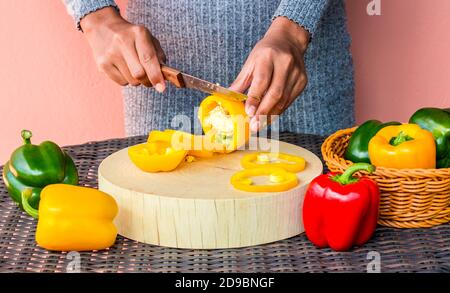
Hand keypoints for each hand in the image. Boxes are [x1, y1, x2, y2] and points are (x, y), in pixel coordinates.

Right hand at [81, 7, 166, 90]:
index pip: (148, 58)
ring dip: (138, 80)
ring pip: (131, 81)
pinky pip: (122, 82)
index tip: (161, 88)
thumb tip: (164, 76)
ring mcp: (110, 53)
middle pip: (139, 73)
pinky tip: (123, 68)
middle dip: (148, 81)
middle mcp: (122, 41)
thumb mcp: (148, 38)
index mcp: (138, 33)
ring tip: (134, 68)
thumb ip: (159, 55)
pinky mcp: (102, 64)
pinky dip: (127, 80)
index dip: (156, 75)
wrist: (103, 27)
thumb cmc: (132, 37)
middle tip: (151, 80)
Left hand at [230, 17, 309, 131]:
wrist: (289, 40)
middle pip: (275, 93)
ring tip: (259, 125)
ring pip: (283, 100)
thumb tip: (227, 100)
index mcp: (268, 56)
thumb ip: (240, 82)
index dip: (255, 98)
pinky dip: (278, 110)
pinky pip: (289, 101)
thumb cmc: (265, 52)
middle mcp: (285, 63)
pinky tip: (269, 116)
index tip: (249, 113)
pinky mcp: (302, 81)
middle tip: (254, 126)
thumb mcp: (250, 63)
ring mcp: (296, 73)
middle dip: (263, 112)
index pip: (262, 80)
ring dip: (271, 115)